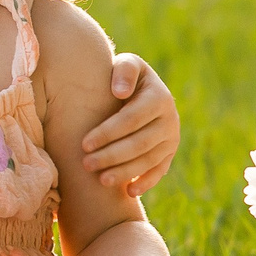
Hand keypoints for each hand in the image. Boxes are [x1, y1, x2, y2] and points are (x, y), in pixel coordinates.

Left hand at [80, 54, 177, 196]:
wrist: (141, 89)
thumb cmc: (124, 76)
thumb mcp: (127, 64)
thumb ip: (124, 70)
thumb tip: (120, 92)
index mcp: (159, 97)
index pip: (131, 119)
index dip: (108, 133)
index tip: (84, 143)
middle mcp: (170, 120)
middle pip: (139, 143)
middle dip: (111, 156)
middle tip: (86, 164)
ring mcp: (172, 139)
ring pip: (148, 161)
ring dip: (124, 172)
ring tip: (100, 180)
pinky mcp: (169, 154)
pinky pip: (159, 172)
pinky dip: (145, 183)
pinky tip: (128, 192)